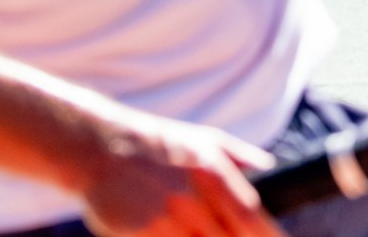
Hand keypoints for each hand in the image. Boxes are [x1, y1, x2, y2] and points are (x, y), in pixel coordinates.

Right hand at [77, 111, 277, 236]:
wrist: (99, 148)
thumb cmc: (156, 144)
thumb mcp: (201, 139)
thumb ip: (237, 155)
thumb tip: (268, 166)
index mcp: (212, 173)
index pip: (249, 216)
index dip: (267, 235)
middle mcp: (192, 198)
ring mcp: (166, 219)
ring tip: (200, 232)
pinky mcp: (142, 234)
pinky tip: (178, 234)